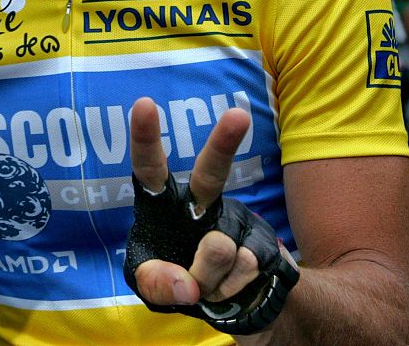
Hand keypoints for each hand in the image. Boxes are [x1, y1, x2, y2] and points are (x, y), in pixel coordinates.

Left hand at [125, 97, 297, 333]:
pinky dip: (230, 290)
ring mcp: (235, 218)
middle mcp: (200, 202)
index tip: (144, 103)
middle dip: (224, 142)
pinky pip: (245, 268)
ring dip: (208, 282)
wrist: (231, 304)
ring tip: (205, 287)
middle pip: (211, 172)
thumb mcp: (151, 286)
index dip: (144, 138)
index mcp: (163, 206)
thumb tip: (186, 285)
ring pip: (220, 248)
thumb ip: (155, 283)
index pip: (149, 169)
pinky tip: (230, 288)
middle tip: (238, 116)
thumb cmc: (178, 281)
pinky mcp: (264, 239)